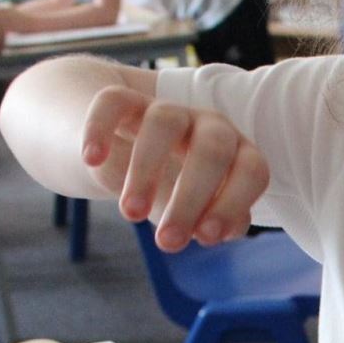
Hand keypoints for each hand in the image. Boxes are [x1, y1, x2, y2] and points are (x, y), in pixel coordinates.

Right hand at [81, 85, 268, 250]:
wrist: (123, 146)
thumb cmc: (173, 187)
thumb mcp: (194, 210)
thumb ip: (209, 222)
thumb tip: (220, 232)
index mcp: (237, 153)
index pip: (252, 170)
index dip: (233, 204)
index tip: (206, 239)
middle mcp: (209, 125)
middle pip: (212, 149)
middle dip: (192, 198)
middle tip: (167, 243)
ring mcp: (168, 108)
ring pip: (163, 123)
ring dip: (147, 170)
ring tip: (130, 214)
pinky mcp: (124, 99)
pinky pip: (114, 102)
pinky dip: (101, 128)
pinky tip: (92, 160)